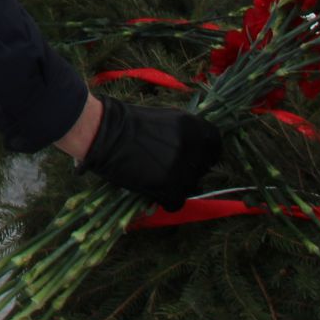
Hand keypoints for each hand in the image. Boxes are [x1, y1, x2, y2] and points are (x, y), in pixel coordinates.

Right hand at [75, 95, 221, 211]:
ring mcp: (182, 170)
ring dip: (178, 185)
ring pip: (191, 186)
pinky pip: (177, 202)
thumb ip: (185, 132)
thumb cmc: (130, 122)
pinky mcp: (169, 189)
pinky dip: (166, 199)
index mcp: (194, 128)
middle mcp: (194, 149)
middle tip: (168, 167)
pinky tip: (154, 190)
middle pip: (203, 168)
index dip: (205, 153)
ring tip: (157, 177)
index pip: (215, 146)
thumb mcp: (166, 118)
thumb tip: (195, 147)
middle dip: (189, 169)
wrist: (105, 133)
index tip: (195, 156)